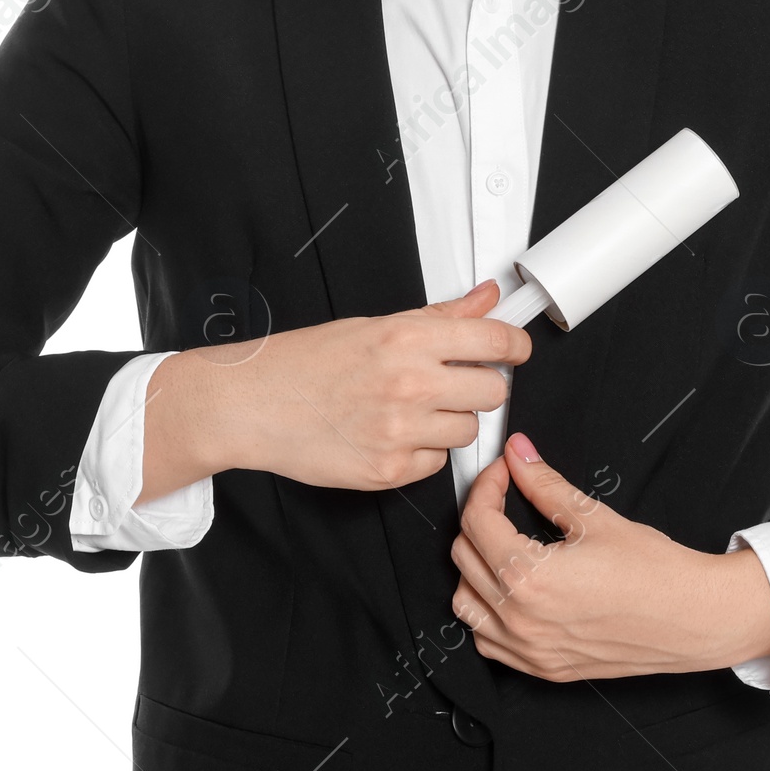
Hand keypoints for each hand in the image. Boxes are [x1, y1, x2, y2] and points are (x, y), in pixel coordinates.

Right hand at [136, 278, 529, 499]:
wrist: (254, 404)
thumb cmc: (306, 363)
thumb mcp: (375, 325)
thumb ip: (440, 317)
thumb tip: (486, 299)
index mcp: (407, 339)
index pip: (495, 342)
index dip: (515, 347)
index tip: (516, 351)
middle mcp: (409, 385)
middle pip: (492, 392)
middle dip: (480, 386)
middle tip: (455, 382)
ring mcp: (400, 432)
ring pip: (468, 431)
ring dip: (452, 421)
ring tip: (414, 409)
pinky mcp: (389, 471)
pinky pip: (436, 462)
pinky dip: (423, 451)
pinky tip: (395, 434)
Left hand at [449, 432, 769, 680]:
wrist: (695, 617)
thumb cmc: (656, 573)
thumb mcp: (594, 517)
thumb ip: (545, 484)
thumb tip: (520, 455)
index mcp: (531, 579)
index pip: (478, 522)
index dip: (487, 486)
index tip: (504, 472)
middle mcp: (522, 620)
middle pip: (465, 558)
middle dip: (479, 518)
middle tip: (504, 497)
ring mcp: (530, 651)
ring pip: (465, 604)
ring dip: (474, 567)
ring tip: (502, 543)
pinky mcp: (544, 668)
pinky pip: (487, 641)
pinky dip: (485, 613)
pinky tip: (508, 590)